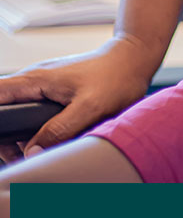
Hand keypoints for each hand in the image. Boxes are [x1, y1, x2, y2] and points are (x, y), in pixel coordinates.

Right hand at [0, 38, 153, 161]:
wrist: (133, 60)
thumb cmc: (116, 77)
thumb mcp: (91, 107)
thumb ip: (61, 129)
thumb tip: (33, 151)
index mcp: (34, 80)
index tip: (2, 141)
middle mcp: (33, 82)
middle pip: (2, 110)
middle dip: (6, 137)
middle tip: (21, 157)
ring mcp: (43, 87)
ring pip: (19, 114)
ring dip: (22, 136)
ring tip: (36, 154)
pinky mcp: (55, 93)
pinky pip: (35, 114)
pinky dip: (37, 130)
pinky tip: (51, 143)